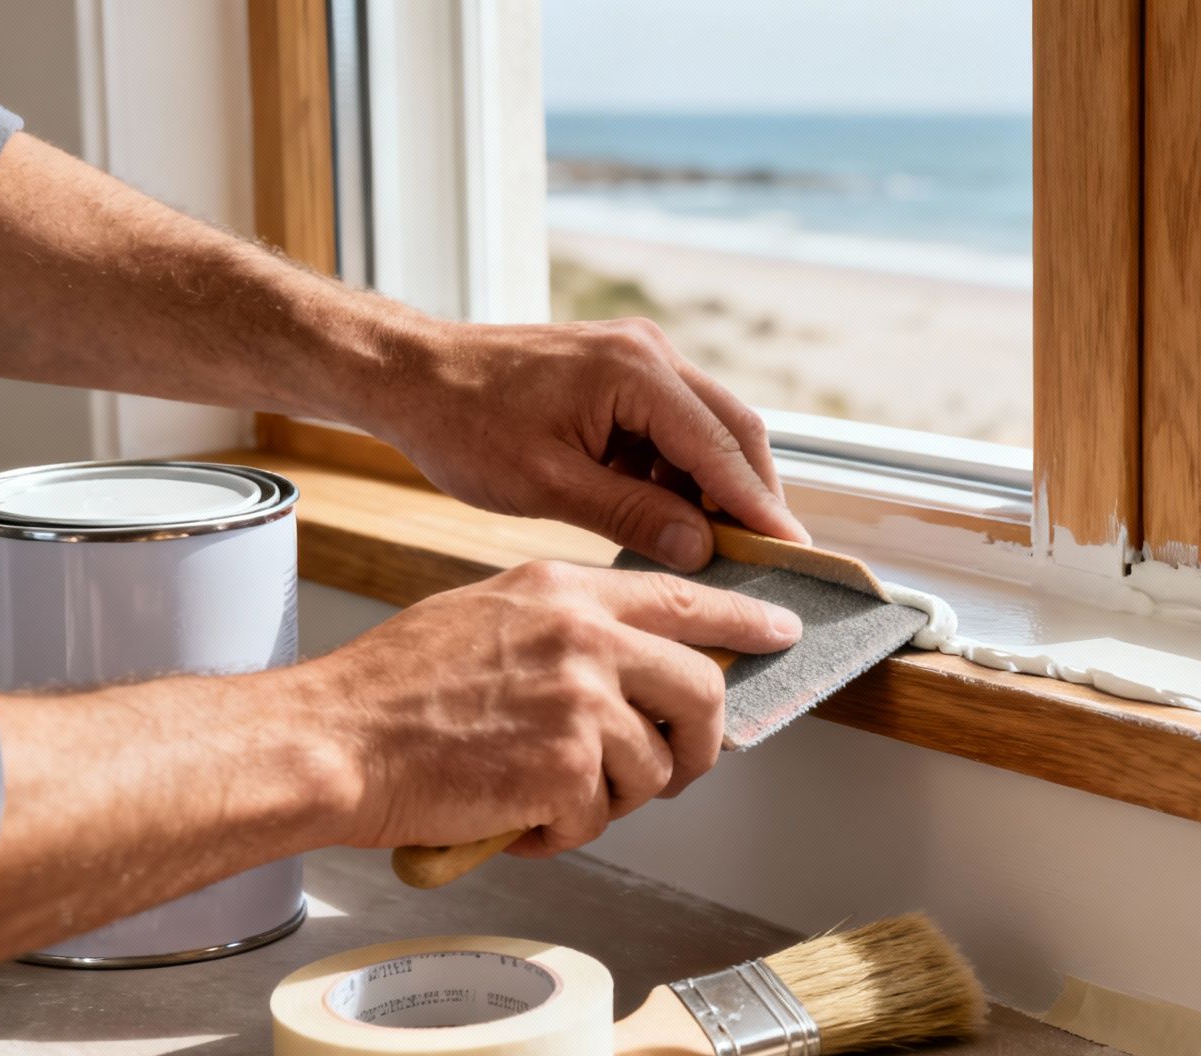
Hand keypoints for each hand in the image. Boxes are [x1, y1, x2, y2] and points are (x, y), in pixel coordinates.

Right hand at [294, 560, 800, 854]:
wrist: (333, 739)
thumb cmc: (391, 688)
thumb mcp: (488, 615)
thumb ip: (566, 626)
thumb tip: (632, 654)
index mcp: (566, 593)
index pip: (687, 598)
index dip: (745, 619)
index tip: (779, 632)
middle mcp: (585, 638)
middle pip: (702, 690)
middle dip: (700, 743)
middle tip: (676, 766)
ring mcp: (580, 702)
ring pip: (655, 769)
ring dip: (613, 798)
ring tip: (550, 793)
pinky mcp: (565, 767)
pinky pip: (599, 817)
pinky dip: (562, 831)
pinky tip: (516, 814)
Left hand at [361, 317, 809, 569]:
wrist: (408, 377)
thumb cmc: (462, 424)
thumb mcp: (547, 485)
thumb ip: (632, 515)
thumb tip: (701, 549)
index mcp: (636, 372)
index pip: (722, 447)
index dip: (759, 505)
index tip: (792, 551)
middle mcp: (649, 353)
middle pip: (733, 430)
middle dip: (749, 496)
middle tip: (765, 556)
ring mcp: (638, 358)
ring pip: (707, 430)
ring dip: (709, 487)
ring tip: (702, 547)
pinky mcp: (622, 373)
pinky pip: (673, 426)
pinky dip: (676, 472)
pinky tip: (660, 515)